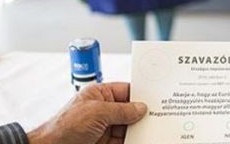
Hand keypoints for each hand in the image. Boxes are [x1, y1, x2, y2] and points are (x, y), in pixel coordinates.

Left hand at [27, 82, 146, 143]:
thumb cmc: (66, 125)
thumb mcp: (97, 112)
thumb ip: (121, 110)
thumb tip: (141, 108)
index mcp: (99, 94)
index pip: (125, 90)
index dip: (141, 93)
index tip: (158, 97)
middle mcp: (103, 110)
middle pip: (130, 110)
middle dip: (143, 114)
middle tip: (162, 115)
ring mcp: (105, 128)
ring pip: (129, 127)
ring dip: (141, 130)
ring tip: (157, 130)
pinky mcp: (105, 143)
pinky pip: (124, 141)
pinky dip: (134, 141)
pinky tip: (145, 139)